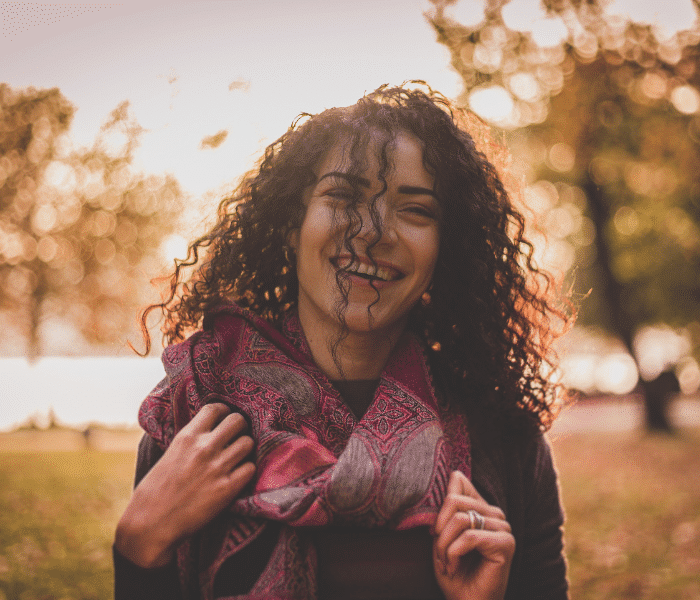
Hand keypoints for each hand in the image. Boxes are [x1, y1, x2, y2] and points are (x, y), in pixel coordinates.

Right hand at [115, 403, 255, 567]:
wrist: (150, 524)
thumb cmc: (155, 491)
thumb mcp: (169, 454)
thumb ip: (190, 440)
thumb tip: (207, 428)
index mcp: (187, 437)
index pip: (216, 409)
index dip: (224, 413)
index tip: (225, 420)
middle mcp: (204, 448)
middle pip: (238, 421)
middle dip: (240, 427)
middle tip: (236, 437)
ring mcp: (217, 467)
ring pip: (248, 443)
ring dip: (245, 449)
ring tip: (238, 457)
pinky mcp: (227, 489)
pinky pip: (250, 468)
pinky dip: (246, 471)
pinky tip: (238, 475)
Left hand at [433, 471, 514, 599]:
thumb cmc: (453, 572)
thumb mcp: (442, 535)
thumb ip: (447, 507)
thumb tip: (452, 474)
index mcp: (481, 508)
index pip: (459, 480)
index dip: (440, 503)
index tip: (434, 531)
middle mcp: (495, 514)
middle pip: (454, 500)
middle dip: (439, 530)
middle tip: (439, 554)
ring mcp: (503, 528)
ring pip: (460, 519)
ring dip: (444, 545)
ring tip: (445, 563)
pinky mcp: (505, 543)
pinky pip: (469, 537)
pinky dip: (453, 554)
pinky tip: (452, 568)